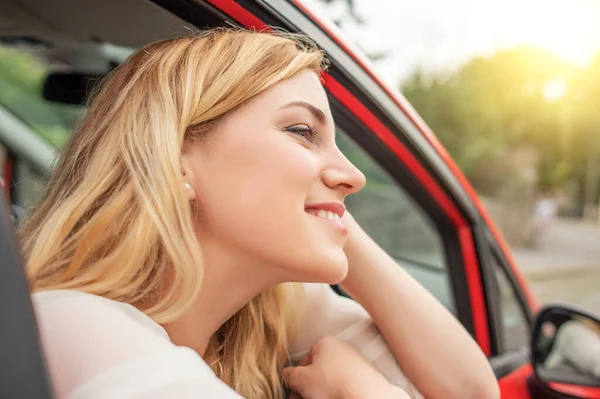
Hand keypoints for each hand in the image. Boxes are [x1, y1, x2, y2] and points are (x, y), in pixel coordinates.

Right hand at [283, 336, 408, 398]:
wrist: (366, 395)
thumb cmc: (333, 384)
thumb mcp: (301, 379)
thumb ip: (289, 374)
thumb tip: (286, 374)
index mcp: (324, 343)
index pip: (303, 362)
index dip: (297, 381)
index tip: (296, 394)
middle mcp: (341, 347)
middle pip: (318, 370)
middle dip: (310, 386)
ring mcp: (355, 359)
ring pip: (331, 377)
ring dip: (323, 390)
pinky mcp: (365, 373)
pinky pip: (346, 382)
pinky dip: (339, 390)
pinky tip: (338, 397)